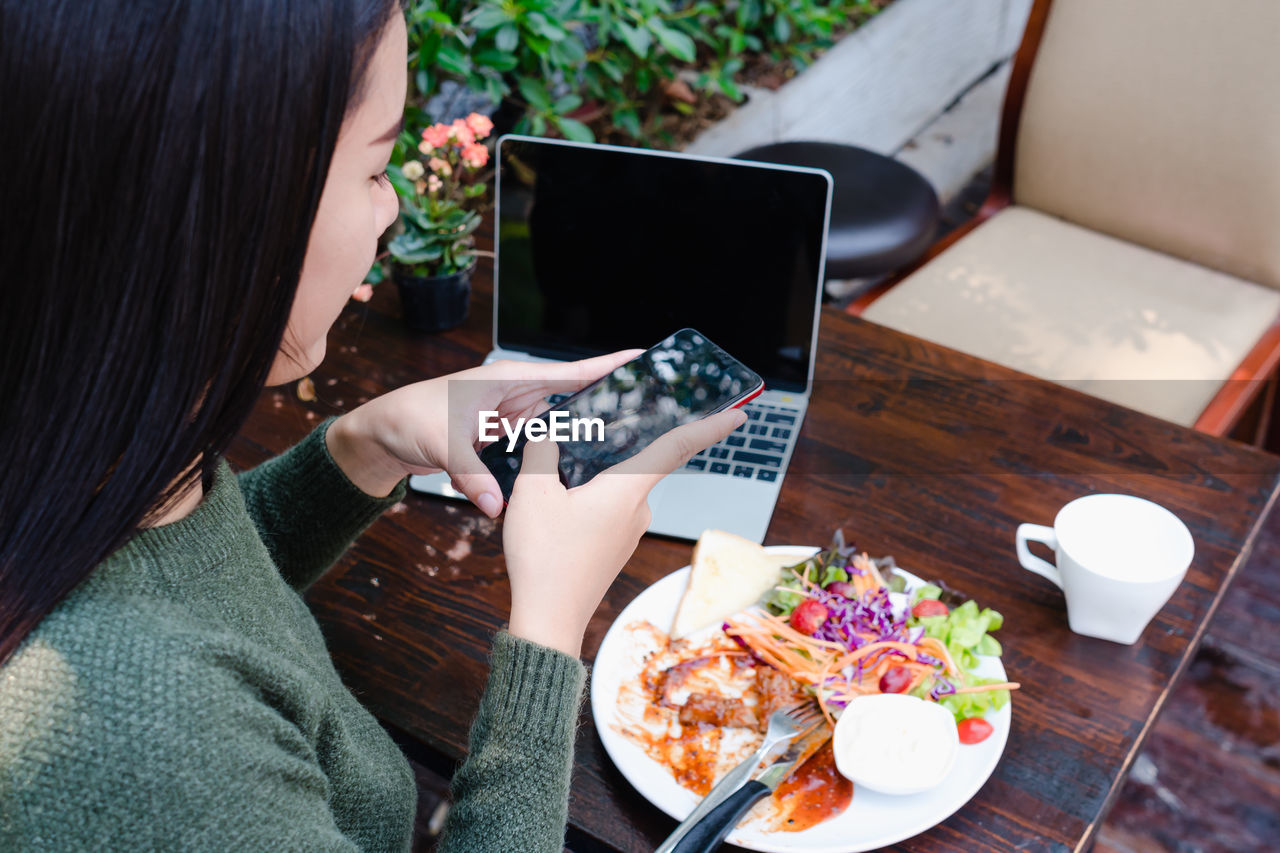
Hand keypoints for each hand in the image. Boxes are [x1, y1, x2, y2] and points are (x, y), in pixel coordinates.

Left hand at [325, 350, 643, 509]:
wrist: (383, 436)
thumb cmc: (407, 420)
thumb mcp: (441, 444)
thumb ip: (472, 474)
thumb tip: (496, 506)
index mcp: (508, 379)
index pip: (569, 371)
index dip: (607, 365)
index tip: (643, 358)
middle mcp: (518, 395)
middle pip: (576, 398)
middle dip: (611, 403)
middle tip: (653, 411)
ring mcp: (515, 418)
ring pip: (564, 425)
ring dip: (589, 434)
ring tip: (631, 442)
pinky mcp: (508, 439)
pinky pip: (545, 446)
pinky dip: (562, 455)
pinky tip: (585, 468)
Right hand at [502, 406, 746, 656]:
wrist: (548, 619)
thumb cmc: (545, 559)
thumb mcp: (531, 493)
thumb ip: (541, 452)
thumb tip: (546, 436)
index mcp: (626, 490)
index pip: (676, 447)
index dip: (710, 427)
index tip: (739, 414)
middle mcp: (638, 511)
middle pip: (635, 465)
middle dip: (611, 452)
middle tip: (580, 443)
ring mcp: (629, 533)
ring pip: (616, 490)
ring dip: (592, 483)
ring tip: (553, 488)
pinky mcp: (616, 548)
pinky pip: (609, 512)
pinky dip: (589, 504)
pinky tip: (560, 512)